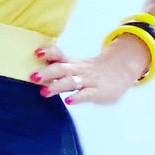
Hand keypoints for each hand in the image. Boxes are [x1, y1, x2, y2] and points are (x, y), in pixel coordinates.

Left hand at [29, 39, 146, 106]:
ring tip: (44, 92)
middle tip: (33, 77)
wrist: (120, 71)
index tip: (36, 52)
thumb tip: (38, 67)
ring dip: (57, 86)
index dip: (48, 52)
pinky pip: (86, 94)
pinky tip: (68, 101)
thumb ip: (59, 66)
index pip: (59, 54)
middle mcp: (78, 70)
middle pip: (61, 68)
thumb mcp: (76, 65)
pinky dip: (77, 98)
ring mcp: (88, 81)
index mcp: (72, 63)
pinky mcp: (98, 92)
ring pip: (71, 81)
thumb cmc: (92, 71)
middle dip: (47, 72)